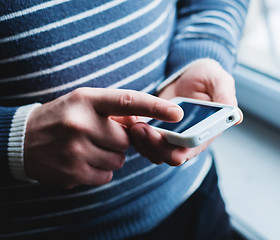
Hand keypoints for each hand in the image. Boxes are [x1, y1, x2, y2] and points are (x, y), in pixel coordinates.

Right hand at [24, 88, 182, 187]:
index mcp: (86, 100)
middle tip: (100, 134)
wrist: (24, 139)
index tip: (177, 113)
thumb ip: (116, 111)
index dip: (155, 106)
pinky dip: (100, 169)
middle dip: (119, 139)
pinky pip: (106, 175)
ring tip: (88, 146)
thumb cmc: (62, 117)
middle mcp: (81, 124)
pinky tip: (82, 159)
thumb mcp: (85, 103)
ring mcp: (75, 150)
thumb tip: (144, 122)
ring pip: (118, 160)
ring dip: (109, 155)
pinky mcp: (72, 173)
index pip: (126, 101)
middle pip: (126, 140)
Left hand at [129, 59, 242, 165]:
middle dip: (154, 146)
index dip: (178, 148)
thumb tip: (235, 116)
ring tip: (135, 124)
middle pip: (169, 156)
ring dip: (142, 143)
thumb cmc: (204, 78)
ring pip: (154, 153)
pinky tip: (131, 123)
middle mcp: (186, 140)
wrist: (186, 76)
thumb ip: (224, 95)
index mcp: (204, 132)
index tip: (164, 134)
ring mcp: (169, 138)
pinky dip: (136, 138)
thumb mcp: (217, 79)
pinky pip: (143, 144)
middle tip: (141, 128)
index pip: (191, 150)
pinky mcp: (155, 133)